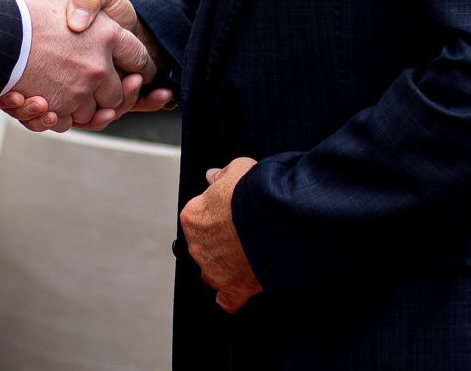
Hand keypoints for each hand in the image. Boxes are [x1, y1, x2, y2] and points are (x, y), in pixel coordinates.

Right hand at [4, 0, 154, 132]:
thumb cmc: (23, 3)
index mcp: (108, 34)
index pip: (138, 56)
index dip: (133, 62)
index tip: (127, 66)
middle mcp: (98, 67)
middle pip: (118, 92)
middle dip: (108, 90)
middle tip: (90, 82)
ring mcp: (78, 92)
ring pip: (94, 112)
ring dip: (82, 105)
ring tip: (63, 92)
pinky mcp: (55, 110)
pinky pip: (67, 123)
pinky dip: (59, 117)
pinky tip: (47, 102)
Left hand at [182, 157, 262, 313]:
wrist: (276, 215)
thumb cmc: (255, 191)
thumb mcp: (237, 169)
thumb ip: (222, 175)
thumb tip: (212, 176)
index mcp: (193, 216)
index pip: (198, 218)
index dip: (217, 216)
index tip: (231, 214)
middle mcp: (197, 246)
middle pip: (204, 248)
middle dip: (220, 243)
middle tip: (242, 235)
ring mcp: (214, 270)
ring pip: (213, 273)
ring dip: (225, 267)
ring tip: (247, 258)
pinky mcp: (233, 288)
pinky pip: (227, 301)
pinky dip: (233, 296)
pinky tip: (242, 288)